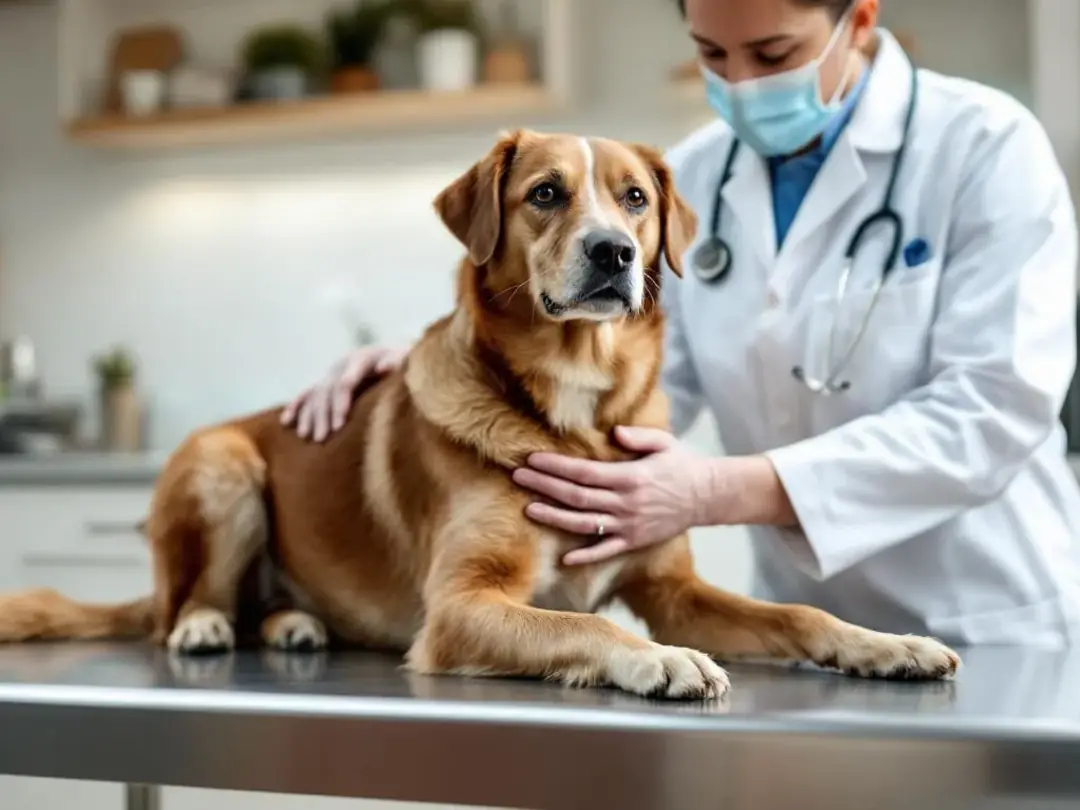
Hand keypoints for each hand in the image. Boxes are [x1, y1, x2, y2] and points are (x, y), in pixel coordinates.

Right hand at [280, 346, 407, 440]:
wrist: (395, 355)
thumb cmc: (404, 363)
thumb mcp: (405, 360)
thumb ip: (398, 363)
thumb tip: (386, 367)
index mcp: (360, 358)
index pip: (345, 382)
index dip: (340, 403)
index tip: (340, 425)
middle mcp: (341, 364)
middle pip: (326, 391)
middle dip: (324, 415)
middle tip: (323, 438)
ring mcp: (331, 373)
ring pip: (315, 394)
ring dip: (309, 416)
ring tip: (308, 437)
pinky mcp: (325, 381)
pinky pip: (306, 394)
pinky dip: (295, 407)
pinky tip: (286, 422)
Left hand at [512, 426, 711, 564]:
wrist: (708, 496)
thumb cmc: (682, 465)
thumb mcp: (663, 443)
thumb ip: (638, 437)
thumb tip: (614, 433)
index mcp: (629, 477)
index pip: (583, 472)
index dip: (555, 467)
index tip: (532, 460)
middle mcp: (625, 503)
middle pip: (576, 496)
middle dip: (544, 486)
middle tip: (517, 477)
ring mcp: (629, 525)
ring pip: (584, 524)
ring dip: (554, 517)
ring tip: (528, 509)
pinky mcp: (635, 541)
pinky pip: (606, 550)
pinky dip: (586, 556)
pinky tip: (564, 558)